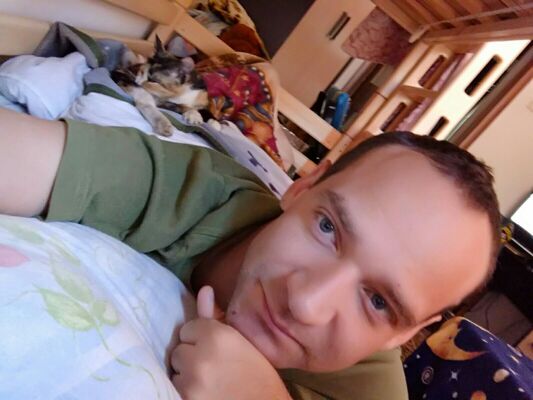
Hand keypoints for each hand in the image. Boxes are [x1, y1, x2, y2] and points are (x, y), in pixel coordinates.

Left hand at [170, 286, 291, 399]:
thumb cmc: (258, 375)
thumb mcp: (240, 342)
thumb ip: (214, 316)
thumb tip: (204, 288)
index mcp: (218, 335)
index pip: (188, 328)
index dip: (200, 339)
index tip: (215, 350)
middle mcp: (200, 355)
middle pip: (178, 350)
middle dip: (191, 357)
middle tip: (213, 367)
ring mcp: (191, 381)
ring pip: (175, 371)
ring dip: (186, 375)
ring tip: (208, 381)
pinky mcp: (186, 399)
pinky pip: (175, 388)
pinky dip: (185, 391)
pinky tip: (203, 392)